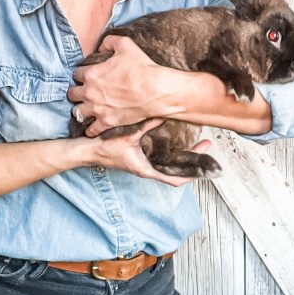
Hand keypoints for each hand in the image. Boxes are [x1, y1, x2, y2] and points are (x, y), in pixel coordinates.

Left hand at [68, 36, 187, 135]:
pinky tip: (92, 128)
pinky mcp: (108, 122)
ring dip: (81, 109)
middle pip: (73, 93)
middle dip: (77, 91)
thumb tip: (101, 46)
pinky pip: (92, 129)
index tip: (88, 75)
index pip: (76, 74)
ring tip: (86, 108)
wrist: (156, 90)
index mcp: (91, 74)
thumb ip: (109, 41)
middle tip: (85, 91)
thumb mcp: (125, 44)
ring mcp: (98, 109)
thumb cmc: (142, 67)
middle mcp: (90, 92)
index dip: (82, 73)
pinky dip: (90, 129)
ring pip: (77, 112)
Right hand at [83, 118, 212, 186]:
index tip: (203, 165)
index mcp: (147, 170)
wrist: (88, 151)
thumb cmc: (105, 149)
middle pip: (177, 172)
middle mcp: (148, 169)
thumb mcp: (128, 136)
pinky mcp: (141, 158)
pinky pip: (161, 158)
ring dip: (183, 156)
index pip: (176, 180)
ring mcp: (145, 165)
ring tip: (196, 142)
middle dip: (192, 161)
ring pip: (170, 165)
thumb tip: (163, 115)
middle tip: (205, 144)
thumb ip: (146, 125)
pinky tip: (177, 139)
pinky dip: (172, 152)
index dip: (192, 174)